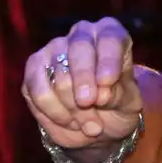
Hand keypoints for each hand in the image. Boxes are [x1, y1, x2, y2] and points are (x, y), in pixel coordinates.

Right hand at [22, 18, 141, 150]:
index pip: (110, 38)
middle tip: (88, 103)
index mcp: (110, 36)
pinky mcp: (33, 71)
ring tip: (90, 125)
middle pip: (79, 49)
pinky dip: (54, 111)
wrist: (96, 126)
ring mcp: (53, 50)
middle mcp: (81, 36)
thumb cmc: (118, 106)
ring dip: (73, 106)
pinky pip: (37, 90)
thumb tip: (101, 94)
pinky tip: (70, 122)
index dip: (108, 59)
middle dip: (84, 80)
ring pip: (58, 73)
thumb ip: (119, 95)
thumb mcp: (128, 103)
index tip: (107, 82)